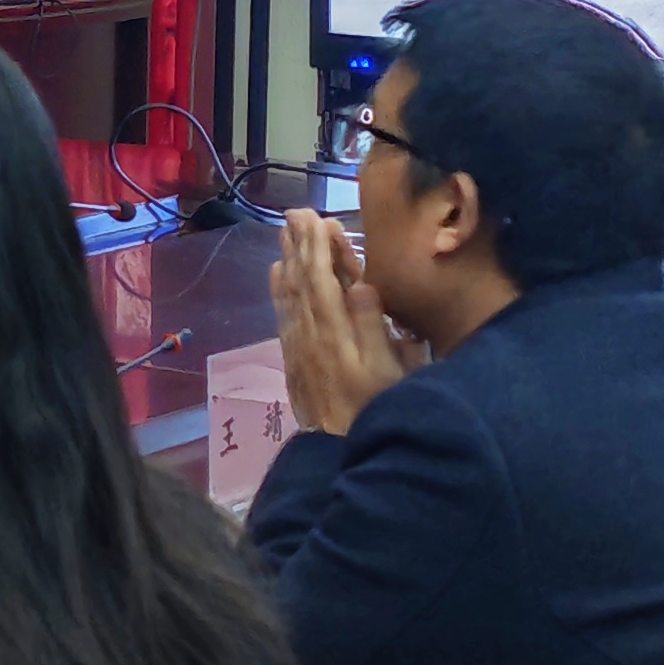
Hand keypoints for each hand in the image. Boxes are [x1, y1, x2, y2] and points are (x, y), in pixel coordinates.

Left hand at [270, 209, 408, 438]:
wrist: (334, 452)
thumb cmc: (372, 409)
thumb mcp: (385, 370)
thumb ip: (371, 325)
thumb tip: (361, 283)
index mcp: (335, 330)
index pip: (323, 278)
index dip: (319, 246)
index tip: (316, 217)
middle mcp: (310, 331)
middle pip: (301, 279)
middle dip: (299, 244)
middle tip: (295, 213)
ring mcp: (299, 344)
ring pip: (289, 293)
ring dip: (287, 260)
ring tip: (285, 234)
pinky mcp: (294, 358)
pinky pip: (283, 313)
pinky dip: (279, 288)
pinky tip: (278, 275)